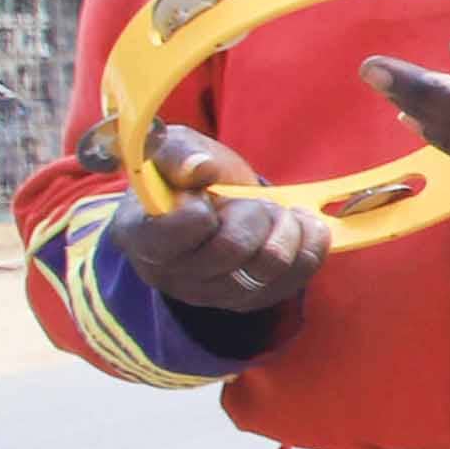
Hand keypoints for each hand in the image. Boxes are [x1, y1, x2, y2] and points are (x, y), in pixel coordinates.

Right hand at [112, 123, 334, 315]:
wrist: (207, 204)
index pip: (174, 233)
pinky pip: (295, 279)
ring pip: (270, 266)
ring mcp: (211, 294)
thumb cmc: (182, 177)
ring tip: (278, 212)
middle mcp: (172, 274)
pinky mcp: (249, 301)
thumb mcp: (170, 147)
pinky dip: (308, 246)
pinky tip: (303, 227)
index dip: (200, 211)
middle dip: (254, 213)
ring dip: (286, 229)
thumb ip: (175, 151)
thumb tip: (200, 168)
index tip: (205, 195)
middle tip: (253, 199)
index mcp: (141, 235)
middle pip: (232, 248)